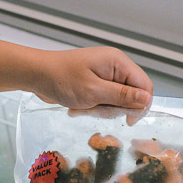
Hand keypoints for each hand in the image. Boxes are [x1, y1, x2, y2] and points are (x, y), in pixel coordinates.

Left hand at [31, 46, 152, 109]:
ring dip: (104, 109)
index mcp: (118, 62)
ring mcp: (107, 75)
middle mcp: (115, 66)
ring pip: (120, 101)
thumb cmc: (61, 79)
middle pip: (134, 95)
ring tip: (86, 106)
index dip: (141, 105)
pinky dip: (97, 107)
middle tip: (97, 108)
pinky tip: (82, 106)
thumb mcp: (94, 91)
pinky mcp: (99, 83)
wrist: (36, 74)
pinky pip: (108, 101)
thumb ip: (123, 96)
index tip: (128, 119)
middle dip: (117, 108)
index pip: (145, 86)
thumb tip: (147, 99)